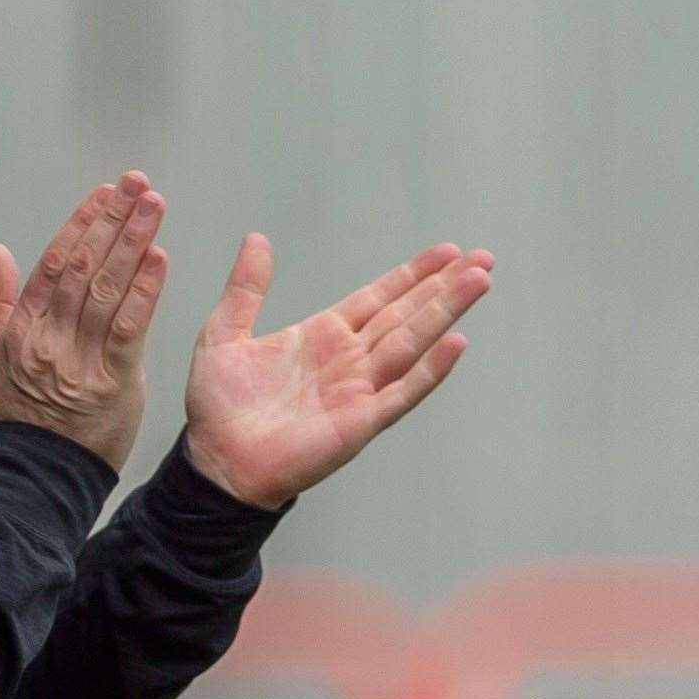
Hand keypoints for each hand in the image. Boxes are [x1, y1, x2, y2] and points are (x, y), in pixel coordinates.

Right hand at [0, 171, 168, 473]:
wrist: (37, 474)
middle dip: (113, 219)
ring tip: (153, 207)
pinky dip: (144, 291)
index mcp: (22, 327)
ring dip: (134, 242)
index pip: (54, 261)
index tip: (104, 192)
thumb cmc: (18, 416)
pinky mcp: (111, 380)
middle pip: (85, 265)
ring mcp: (79, 358)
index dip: (81, 222)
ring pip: (108, 288)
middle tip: (137, 185)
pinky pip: (128, 327)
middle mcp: (49, 336)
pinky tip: (158, 259)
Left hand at [184, 236, 493, 507]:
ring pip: (411, 343)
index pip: (378, 298)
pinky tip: (456, 343)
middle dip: (443, 286)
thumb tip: (256, 239)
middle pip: (405, 315)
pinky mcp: (360, 421)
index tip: (447, 251)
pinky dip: (430, 369)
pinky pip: (402, 391)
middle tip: (483, 258)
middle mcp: (348, 360)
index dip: (411, 275)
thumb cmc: (218, 406)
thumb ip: (245, 288)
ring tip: (479, 281)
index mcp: (321, 337)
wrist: (216, 460)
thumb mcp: (223, 334)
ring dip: (445, 313)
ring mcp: (358, 390)